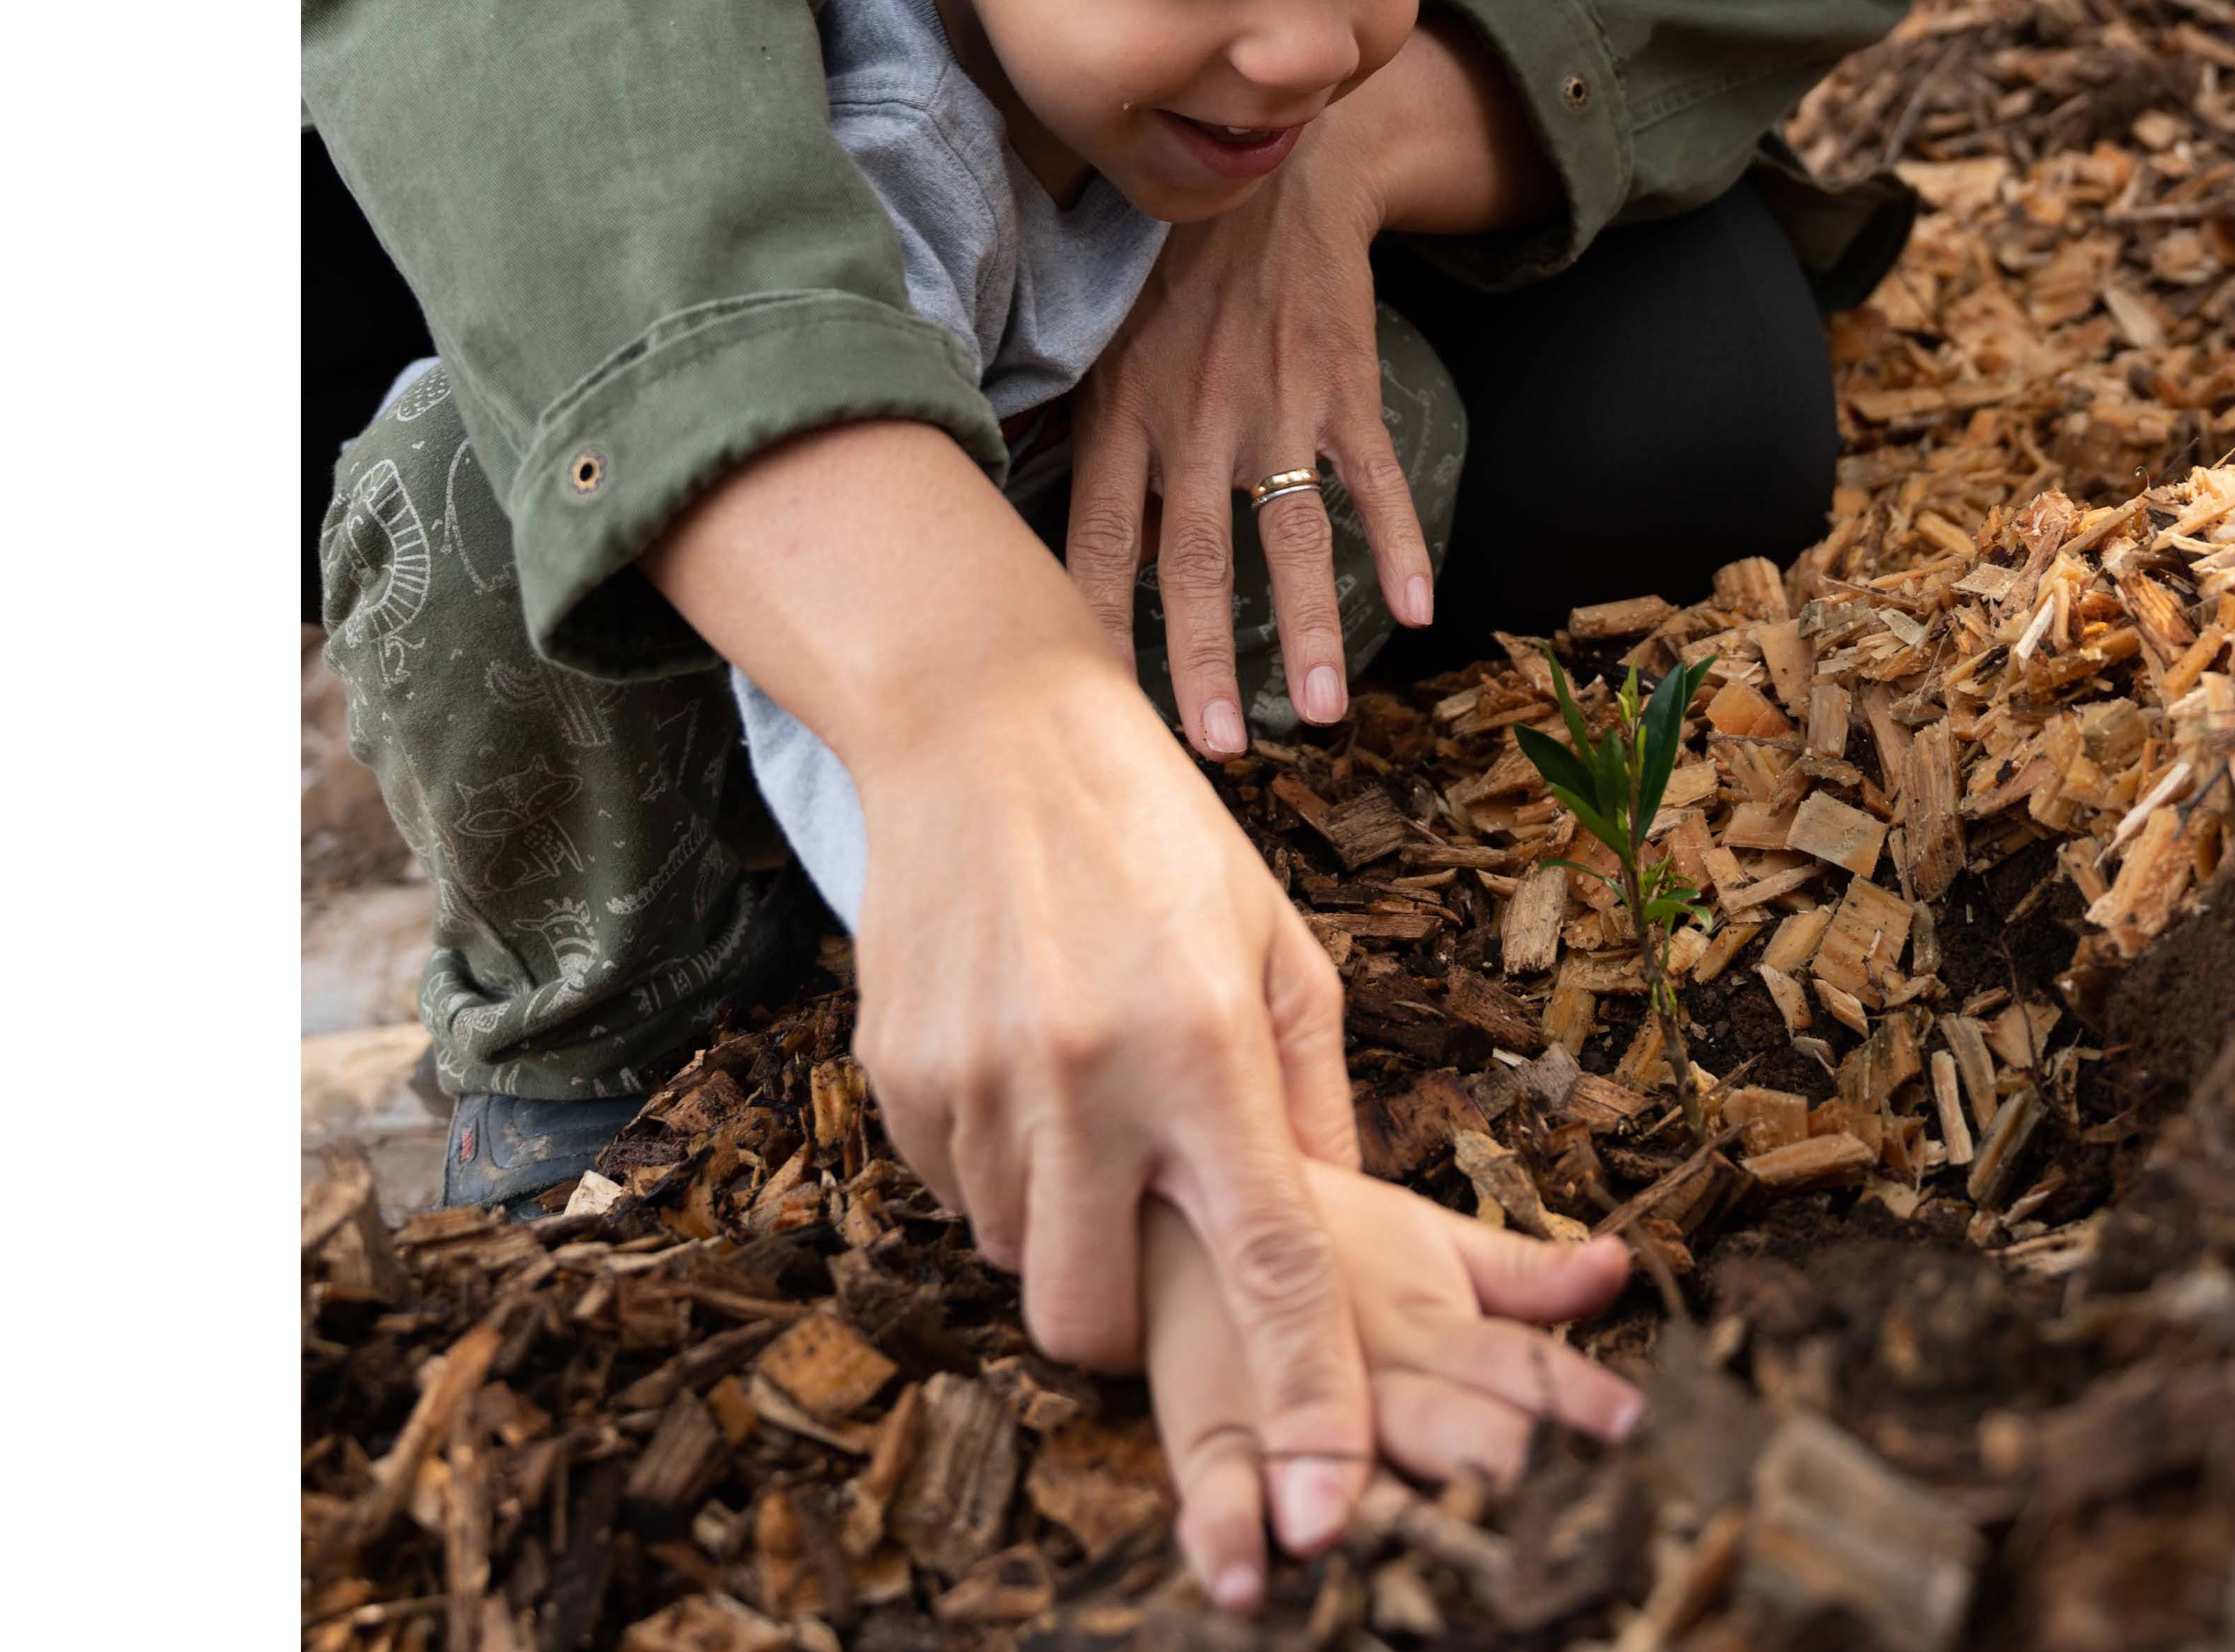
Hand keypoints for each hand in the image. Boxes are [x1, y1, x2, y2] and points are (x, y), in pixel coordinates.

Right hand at [645, 419, 1387, 1558]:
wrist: (984, 730)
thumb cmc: (1155, 833)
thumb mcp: (1276, 943)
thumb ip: (1312, 1098)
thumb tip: (1339, 1228)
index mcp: (1205, 1052)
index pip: (1272, 1269)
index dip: (1309, 1400)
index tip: (1329, 1504)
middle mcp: (1085, 1083)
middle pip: (1095, 1324)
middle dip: (1131, 1332)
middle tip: (1155, 1243)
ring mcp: (976, 1086)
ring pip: (1018, 1266)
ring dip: (1063, 1235)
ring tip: (1088, 1113)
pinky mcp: (895, 1078)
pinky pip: (955, 1195)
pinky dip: (998, 1175)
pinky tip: (1024, 1070)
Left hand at [1066, 107, 1434, 757]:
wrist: (1267, 174)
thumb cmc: (1166, 269)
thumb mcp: (1098, 341)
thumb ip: (1077, 433)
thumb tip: (1023, 520)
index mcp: (1123, 414)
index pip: (1100, 543)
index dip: (1098, 629)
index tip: (1097, 708)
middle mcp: (1196, 419)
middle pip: (1193, 560)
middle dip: (1205, 659)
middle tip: (1218, 747)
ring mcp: (1276, 405)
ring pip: (1291, 535)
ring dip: (1309, 627)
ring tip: (1325, 713)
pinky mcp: (1343, 386)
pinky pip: (1375, 477)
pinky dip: (1400, 541)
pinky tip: (1416, 606)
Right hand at [1144, 1163, 1643, 1609]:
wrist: (1174, 1202)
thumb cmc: (1323, 1242)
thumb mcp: (1425, 1243)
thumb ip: (1521, 1273)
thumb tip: (1617, 1265)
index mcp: (1426, 1323)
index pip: (1513, 1362)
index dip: (1571, 1395)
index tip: (1632, 1428)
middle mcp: (1363, 1370)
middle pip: (1436, 1421)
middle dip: (1484, 1462)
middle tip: (1537, 1512)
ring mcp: (1284, 1409)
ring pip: (1332, 1468)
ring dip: (1358, 1509)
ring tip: (1378, 1550)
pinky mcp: (1208, 1435)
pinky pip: (1213, 1492)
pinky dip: (1226, 1536)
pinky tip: (1246, 1583)